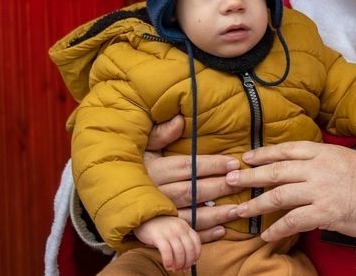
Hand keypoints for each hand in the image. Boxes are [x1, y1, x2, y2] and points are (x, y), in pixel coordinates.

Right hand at [133, 216, 200, 271]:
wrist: (144, 217)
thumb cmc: (160, 226)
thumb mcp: (175, 228)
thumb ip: (182, 238)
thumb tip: (189, 258)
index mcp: (185, 226)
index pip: (196, 241)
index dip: (196, 254)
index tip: (193, 263)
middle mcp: (179, 228)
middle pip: (189, 248)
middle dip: (188, 262)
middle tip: (184, 269)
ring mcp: (169, 232)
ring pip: (179, 252)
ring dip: (178, 264)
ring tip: (175, 269)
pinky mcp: (158, 236)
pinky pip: (167, 252)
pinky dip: (169, 261)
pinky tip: (167, 266)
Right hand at [145, 115, 239, 240]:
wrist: (113, 197)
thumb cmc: (137, 168)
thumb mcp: (145, 148)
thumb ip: (161, 135)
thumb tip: (180, 120)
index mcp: (154, 170)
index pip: (187, 167)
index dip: (211, 165)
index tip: (233, 162)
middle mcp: (157, 193)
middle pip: (192, 191)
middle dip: (219, 187)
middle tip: (241, 182)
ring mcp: (159, 215)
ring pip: (191, 216)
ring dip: (216, 215)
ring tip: (237, 209)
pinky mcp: (161, 234)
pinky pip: (184, 234)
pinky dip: (204, 235)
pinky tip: (222, 231)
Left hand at [226, 141, 355, 241]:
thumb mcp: (345, 159)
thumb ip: (322, 163)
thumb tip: (302, 170)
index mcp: (323, 152)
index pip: (285, 150)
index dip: (262, 154)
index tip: (245, 158)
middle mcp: (318, 168)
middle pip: (275, 170)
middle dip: (249, 176)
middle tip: (229, 181)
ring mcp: (320, 189)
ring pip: (278, 195)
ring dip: (256, 204)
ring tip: (240, 210)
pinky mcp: (326, 212)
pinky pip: (293, 221)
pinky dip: (277, 229)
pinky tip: (266, 234)